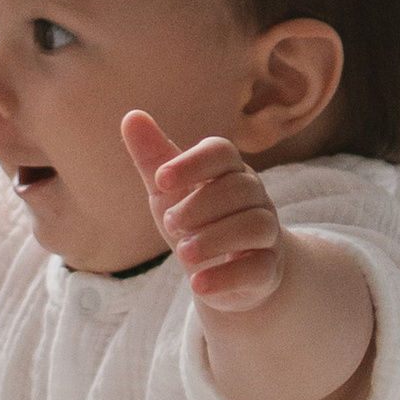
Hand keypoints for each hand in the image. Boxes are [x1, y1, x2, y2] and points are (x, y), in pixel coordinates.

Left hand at [122, 111, 283, 313]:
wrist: (228, 274)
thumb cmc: (197, 222)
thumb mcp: (169, 192)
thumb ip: (153, 157)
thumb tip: (131, 115)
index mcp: (229, 171)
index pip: (222, 152)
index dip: (192, 162)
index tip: (160, 179)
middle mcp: (254, 197)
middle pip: (240, 189)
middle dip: (201, 205)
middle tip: (170, 223)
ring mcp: (266, 234)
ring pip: (255, 225)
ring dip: (215, 239)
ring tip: (183, 252)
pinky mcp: (268, 269)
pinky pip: (258, 268)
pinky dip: (226, 277)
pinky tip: (198, 285)